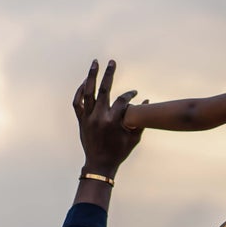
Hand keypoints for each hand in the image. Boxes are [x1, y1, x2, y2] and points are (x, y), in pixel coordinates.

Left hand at [72, 59, 143, 176]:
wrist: (99, 164)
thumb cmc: (119, 151)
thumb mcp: (134, 137)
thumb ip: (141, 120)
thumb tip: (148, 101)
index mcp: (113, 121)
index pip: (122, 100)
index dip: (129, 95)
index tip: (135, 93)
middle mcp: (99, 117)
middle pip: (104, 89)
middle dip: (108, 74)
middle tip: (112, 62)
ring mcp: (88, 118)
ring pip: (88, 92)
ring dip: (91, 77)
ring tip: (94, 64)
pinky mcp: (81, 120)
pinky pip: (77, 102)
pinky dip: (80, 91)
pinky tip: (84, 83)